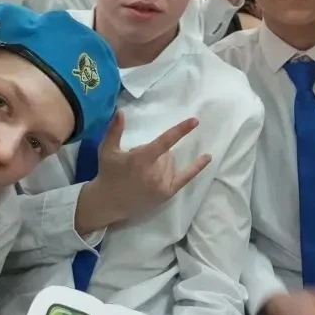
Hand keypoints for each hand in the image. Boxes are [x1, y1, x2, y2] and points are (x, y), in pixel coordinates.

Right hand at [76, 112, 211, 233]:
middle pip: (166, 153)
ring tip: (144, 173)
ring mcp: (162, 184)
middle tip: (138, 163)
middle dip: (155, 154)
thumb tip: (121, 111)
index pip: (165, 142)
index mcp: (141, 159)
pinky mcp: (167, 194)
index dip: (180, 130)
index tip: (195, 121)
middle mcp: (154, 172)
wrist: (108, 203)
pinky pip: (185, 177)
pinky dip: (196, 167)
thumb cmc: (108, 173)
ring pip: (171, 163)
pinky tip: (207, 157)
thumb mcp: (107, 150)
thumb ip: (114, 130)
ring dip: (162, 163)